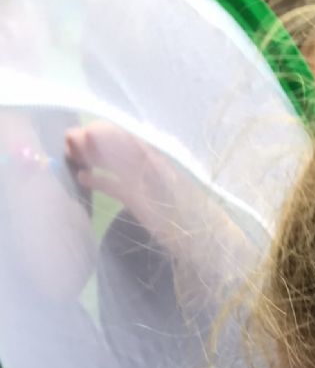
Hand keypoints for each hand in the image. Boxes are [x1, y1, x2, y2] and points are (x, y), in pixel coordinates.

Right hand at [65, 122, 177, 243]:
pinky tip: (81, 178)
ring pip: (110, 163)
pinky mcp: (136, 198)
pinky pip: (113, 184)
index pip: (117, 132)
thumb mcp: (151, 174)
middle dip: (89, 143)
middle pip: (111, 145)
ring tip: (68, 157)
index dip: (95, 131)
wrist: (194, 235)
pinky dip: (98, 180)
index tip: (74, 136)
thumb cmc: (176, 204)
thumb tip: (90, 133)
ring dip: (90, 159)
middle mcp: (142, 161)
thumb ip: (122, 153)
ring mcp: (139, 180)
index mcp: (148, 151)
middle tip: (67, 146)